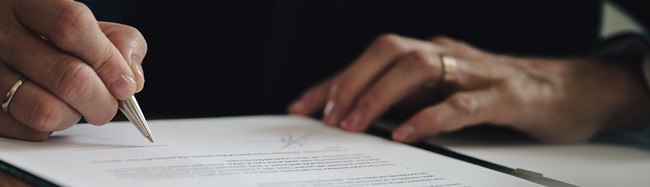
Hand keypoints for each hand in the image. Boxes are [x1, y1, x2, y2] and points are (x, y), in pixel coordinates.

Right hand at [0, 0, 146, 140]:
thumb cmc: (29, 36)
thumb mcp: (70, 23)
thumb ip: (115, 41)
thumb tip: (132, 77)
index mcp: (22, 0)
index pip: (72, 25)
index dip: (107, 59)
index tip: (125, 83)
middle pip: (66, 76)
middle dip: (100, 100)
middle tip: (108, 107)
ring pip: (45, 110)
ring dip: (73, 118)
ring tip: (74, 109)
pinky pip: (25, 131)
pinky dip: (47, 129)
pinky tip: (44, 113)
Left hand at [289, 34, 649, 142]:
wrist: (574, 90)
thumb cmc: (502, 93)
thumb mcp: (447, 94)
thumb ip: (409, 102)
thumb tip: (359, 119)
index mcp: (432, 54)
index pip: (372, 59)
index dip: (334, 80)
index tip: (303, 104)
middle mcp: (449, 55)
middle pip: (389, 50)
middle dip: (351, 81)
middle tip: (327, 115)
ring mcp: (478, 72)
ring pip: (419, 68)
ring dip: (379, 96)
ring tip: (355, 123)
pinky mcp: (507, 96)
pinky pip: (463, 104)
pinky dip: (431, 118)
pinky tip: (407, 134)